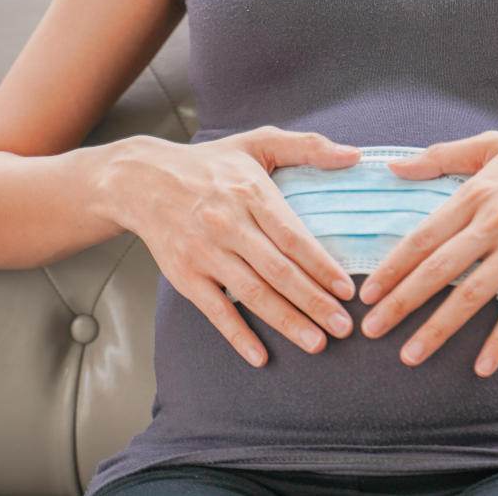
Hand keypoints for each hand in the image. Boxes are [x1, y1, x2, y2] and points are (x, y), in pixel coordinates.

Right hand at [95, 126, 362, 367]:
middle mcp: (228, 226)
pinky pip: (215, 310)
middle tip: (344, 327)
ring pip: (252, 294)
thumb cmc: (211, 164)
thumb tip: (355, 155)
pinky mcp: (185, 275)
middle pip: (278, 271)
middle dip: (314, 302)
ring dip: (286, 321)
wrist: (142, 180)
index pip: (293, 238)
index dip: (321, 266)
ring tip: (317, 342)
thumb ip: (309, 146)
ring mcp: (205, 253)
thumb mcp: (258, 142)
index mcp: (252, 194)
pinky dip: (237, 334)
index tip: (347, 290)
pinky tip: (260, 355)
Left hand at [357, 126, 497, 377]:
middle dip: (401, 303)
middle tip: (372, 330)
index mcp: (477, 192)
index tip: (368, 292)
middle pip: (439, 270)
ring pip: (472, 296)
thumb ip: (441, 156)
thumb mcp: (493, 145)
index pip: (423, 236)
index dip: (392, 267)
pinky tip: (482, 367)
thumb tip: (394, 166)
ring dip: (438, 328)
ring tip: (411, 354)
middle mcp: (496, 222)